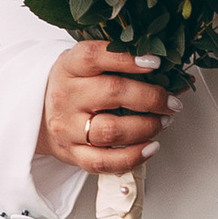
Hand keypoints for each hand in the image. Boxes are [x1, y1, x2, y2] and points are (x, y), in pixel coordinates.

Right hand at [38, 43, 170, 176]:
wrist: (39, 117)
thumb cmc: (75, 87)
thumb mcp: (89, 66)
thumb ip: (124, 65)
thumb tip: (179, 77)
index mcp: (69, 67)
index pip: (93, 56)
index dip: (126, 58)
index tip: (155, 62)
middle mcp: (66, 96)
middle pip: (111, 92)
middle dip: (150, 97)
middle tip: (171, 101)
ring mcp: (68, 128)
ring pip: (110, 130)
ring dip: (146, 127)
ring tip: (163, 121)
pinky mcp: (72, 154)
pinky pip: (104, 162)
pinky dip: (133, 157)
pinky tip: (151, 147)